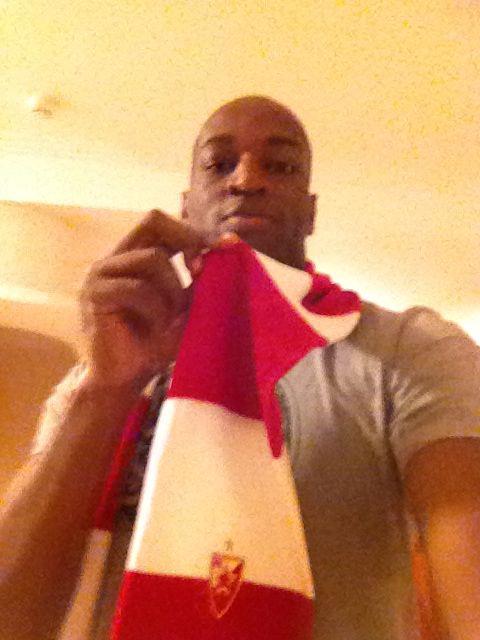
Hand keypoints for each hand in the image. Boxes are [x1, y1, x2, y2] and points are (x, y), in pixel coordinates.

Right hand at [80, 210, 205, 392]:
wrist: (125, 378)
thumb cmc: (154, 344)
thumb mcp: (184, 308)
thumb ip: (196, 281)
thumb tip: (222, 251)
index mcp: (134, 255)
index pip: (162, 222)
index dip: (194, 230)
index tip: (227, 245)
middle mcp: (115, 257)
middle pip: (152, 220)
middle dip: (187, 239)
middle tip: (202, 268)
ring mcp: (101, 273)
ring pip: (151, 257)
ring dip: (173, 288)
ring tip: (174, 317)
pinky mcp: (94, 294)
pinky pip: (136, 288)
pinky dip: (156, 308)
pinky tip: (159, 327)